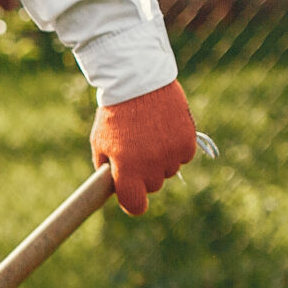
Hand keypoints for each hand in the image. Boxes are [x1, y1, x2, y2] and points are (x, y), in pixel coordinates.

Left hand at [89, 80, 197, 214]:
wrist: (138, 82)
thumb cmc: (114, 116)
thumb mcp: (100, 143)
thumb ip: (107, 170)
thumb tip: (115, 188)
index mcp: (127, 170)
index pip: (135, 205)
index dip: (133, 203)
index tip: (133, 197)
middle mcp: (152, 166)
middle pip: (153, 186)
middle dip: (145, 175)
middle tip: (136, 152)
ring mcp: (171, 154)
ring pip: (169, 170)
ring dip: (161, 160)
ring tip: (149, 135)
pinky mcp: (187, 141)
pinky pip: (183, 155)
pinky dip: (176, 147)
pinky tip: (164, 130)